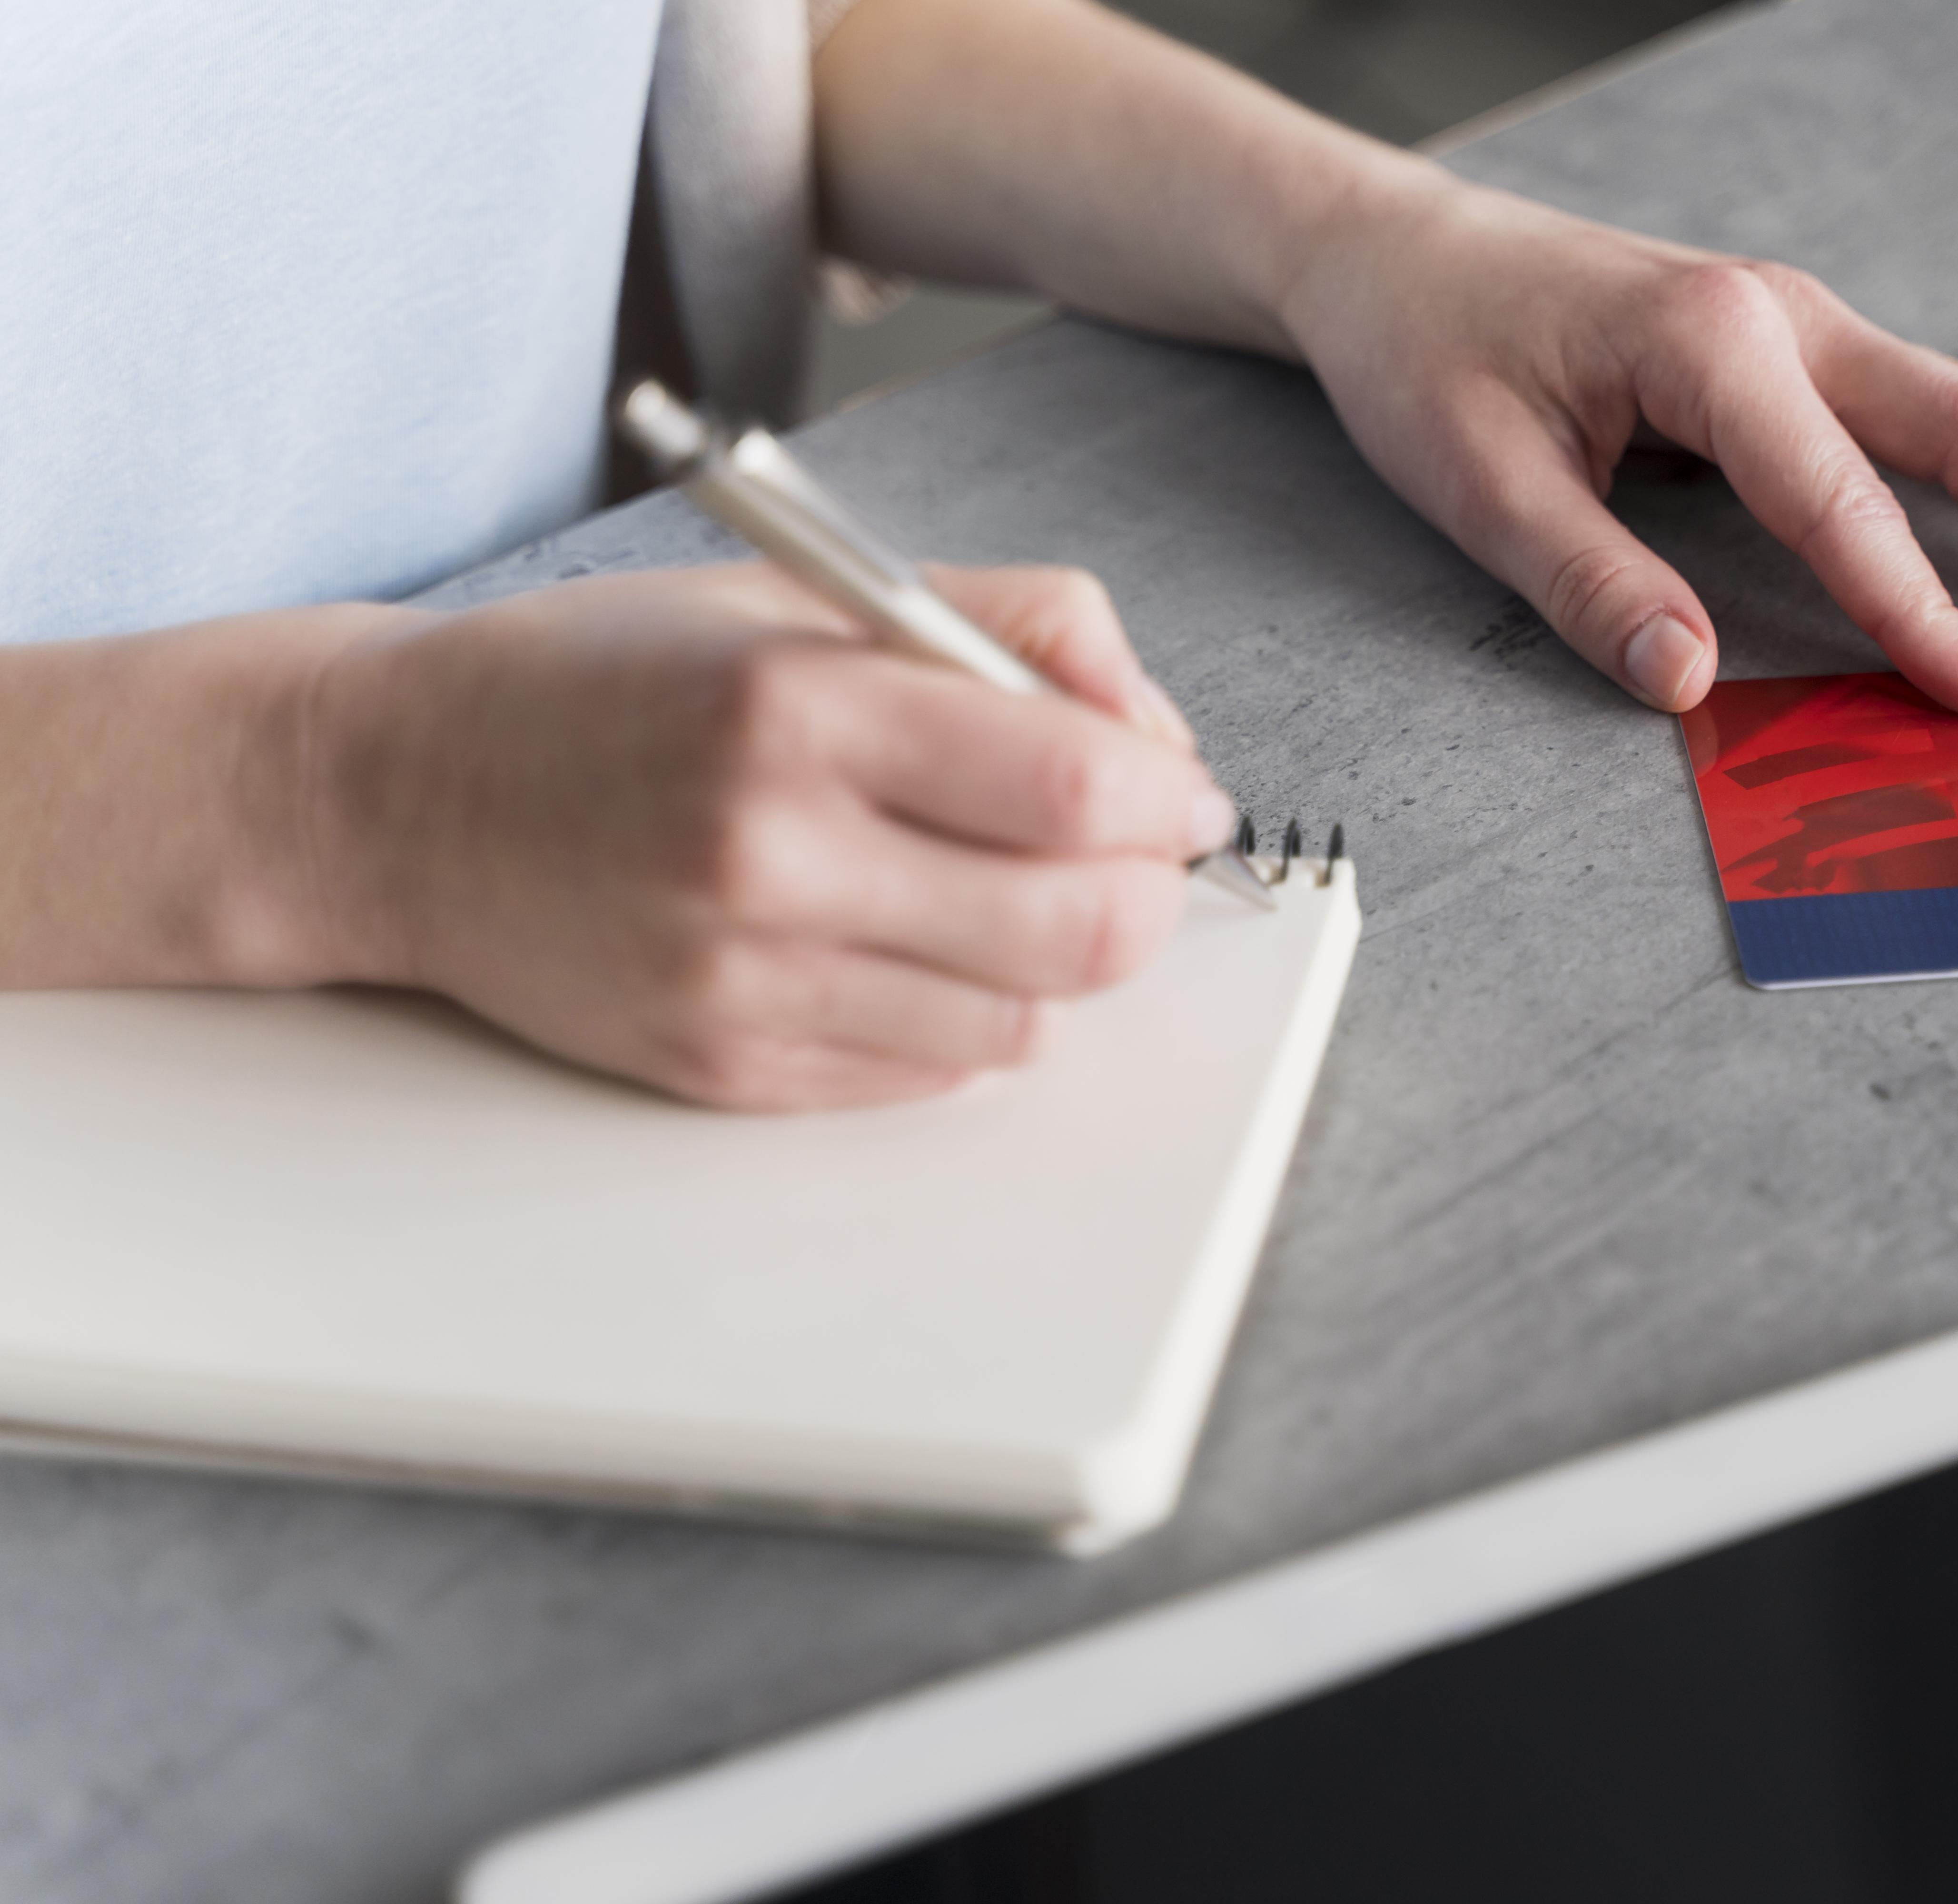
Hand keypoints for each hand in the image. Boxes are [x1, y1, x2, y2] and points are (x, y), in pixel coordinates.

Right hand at [298, 564, 1230, 1109]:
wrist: (398, 794)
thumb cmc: (607, 683)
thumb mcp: (810, 594)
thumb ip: (1010, 626)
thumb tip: (1152, 729)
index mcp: (797, 708)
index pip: (1076, 787)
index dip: (1166, 797)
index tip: (1176, 791)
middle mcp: (771, 853)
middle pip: (1079, 926)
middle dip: (1143, 892)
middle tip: (1125, 854)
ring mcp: (744, 977)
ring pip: (1023, 1021)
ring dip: (1056, 964)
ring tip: (1003, 892)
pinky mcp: (723, 1067)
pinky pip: (930, 1075)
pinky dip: (967, 1019)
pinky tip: (915, 945)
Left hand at [1280, 181, 1957, 716]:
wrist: (1404, 256)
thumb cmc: (1431, 358)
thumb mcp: (1480, 484)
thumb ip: (1588, 583)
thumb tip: (1690, 682)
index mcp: (1711, 342)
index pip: (1846, 502)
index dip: (1924, 614)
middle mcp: (1787, 316)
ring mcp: (1806, 323)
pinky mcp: (1803, 347)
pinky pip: (1938, 408)